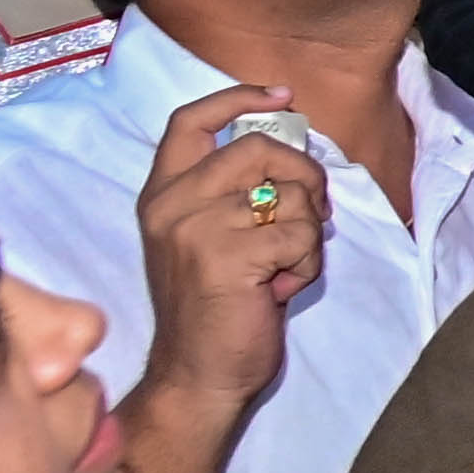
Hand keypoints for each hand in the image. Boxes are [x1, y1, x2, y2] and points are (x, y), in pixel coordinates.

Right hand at [133, 91, 325, 409]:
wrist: (197, 375)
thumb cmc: (216, 307)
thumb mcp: (212, 237)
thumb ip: (234, 193)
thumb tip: (295, 153)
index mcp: (162, 195)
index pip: (189, 121)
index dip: (238, 98)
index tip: (281, 96)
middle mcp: (171, 204)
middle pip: (262, 148)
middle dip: (306, 177)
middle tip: (311, 218)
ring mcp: (196, 228)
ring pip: (292, 195)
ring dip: (307, 233)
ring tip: (279, 268)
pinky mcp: (227, 255)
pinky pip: (302, 235)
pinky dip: (307, 265)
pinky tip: (278, 290)